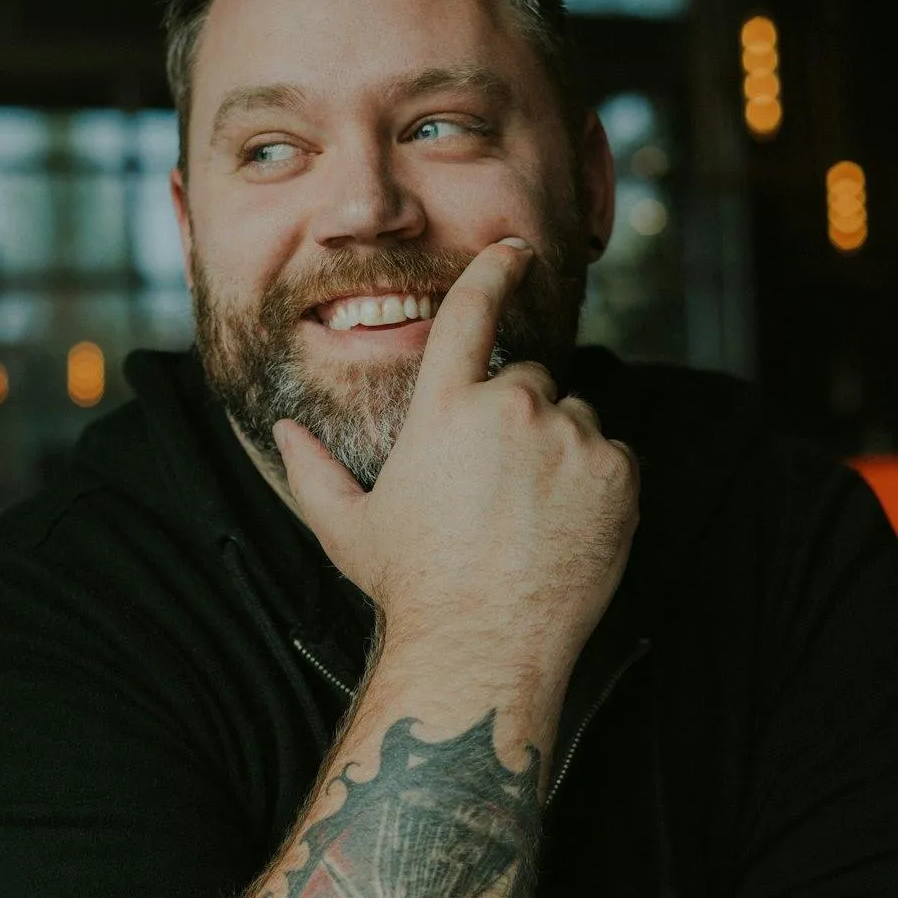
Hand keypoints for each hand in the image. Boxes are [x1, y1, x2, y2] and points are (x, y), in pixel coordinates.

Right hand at [273, 239, 639, 682]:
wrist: (484, 648)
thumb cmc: (412, 589)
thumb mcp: (348, 529)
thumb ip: (313, 471)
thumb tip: (280, 430)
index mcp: (445, 408)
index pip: (472, 312)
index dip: (493, 272)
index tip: (515, 249)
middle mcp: (511, 408)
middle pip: (527, 381)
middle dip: (516, 418)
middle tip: (496, 487)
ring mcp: (570, 439)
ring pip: (573, 417)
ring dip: (557, 448)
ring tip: (529, 515)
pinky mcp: (616, 474)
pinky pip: (611, 456)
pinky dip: (596, 482)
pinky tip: (564, 528)